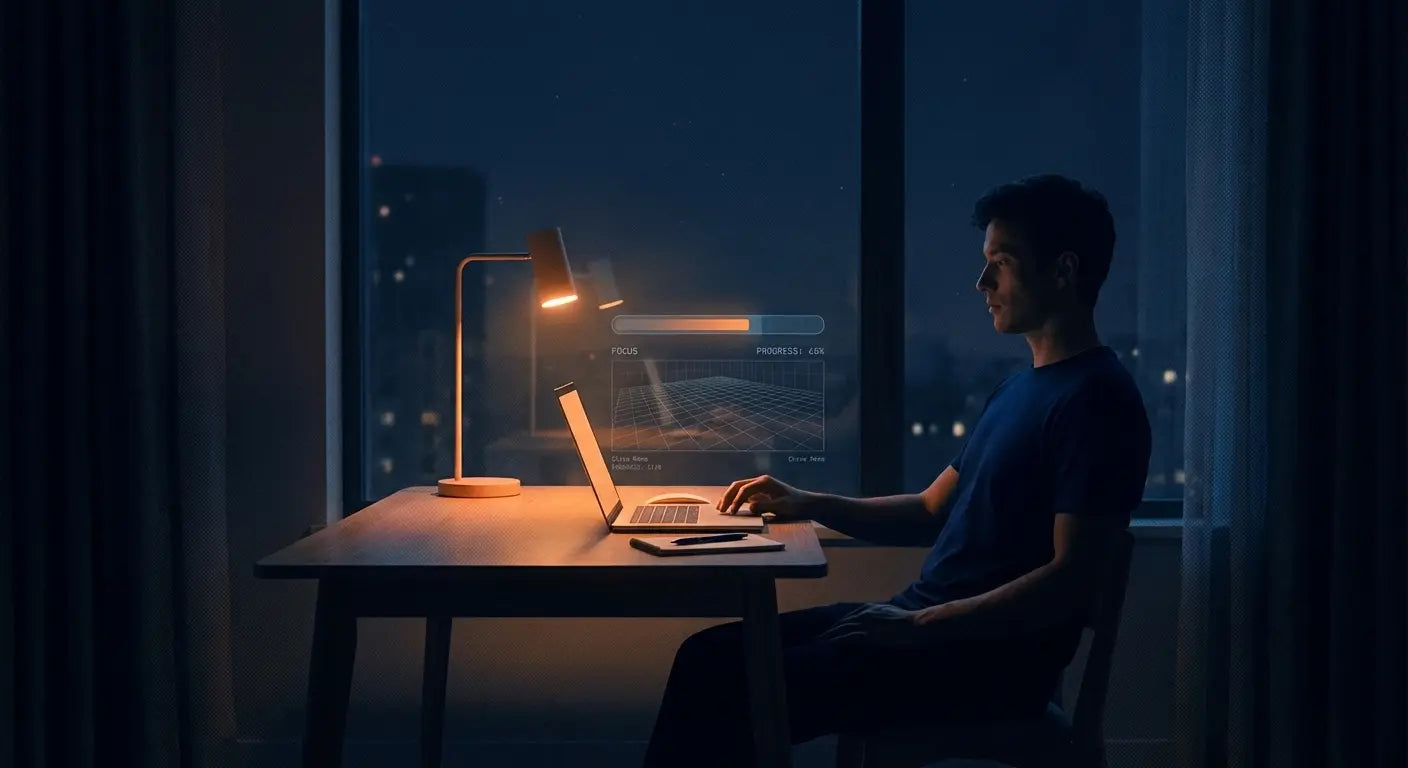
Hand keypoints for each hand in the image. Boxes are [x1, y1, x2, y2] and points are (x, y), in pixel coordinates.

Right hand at [717, 474, 815, 518]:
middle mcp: (760, 481)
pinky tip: (730, 507)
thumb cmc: (796, 505)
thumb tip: (750, 507)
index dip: (736, 501)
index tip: (732, 513)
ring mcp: (759, 486)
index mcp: (764, 482)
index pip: (744, 490)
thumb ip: (765, 506)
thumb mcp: (782, 507)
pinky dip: (735, 500)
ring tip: (720, 507)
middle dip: (727, 496)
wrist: (806, 503)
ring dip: (729, 497)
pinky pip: (744, 494)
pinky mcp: (760, 493)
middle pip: (738, 486)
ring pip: (739, 488)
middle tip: (720, 509)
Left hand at [814, 603, 931, 648]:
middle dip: (831, 630)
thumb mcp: (891, 615)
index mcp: (870, 608)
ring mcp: (865, 623)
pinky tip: (830, 645)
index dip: (840, 624)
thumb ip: (880, 617)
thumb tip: (876, 623)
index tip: (832, 630)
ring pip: (842, 629)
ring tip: (820, 642)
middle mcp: (864, 613)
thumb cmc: (908, 623)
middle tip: (820, 637)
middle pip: (843, 622)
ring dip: (830, 636)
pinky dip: (837, 641)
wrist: (916, 626)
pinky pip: (847, 637)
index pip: (850, 617)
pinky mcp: (867, 634)